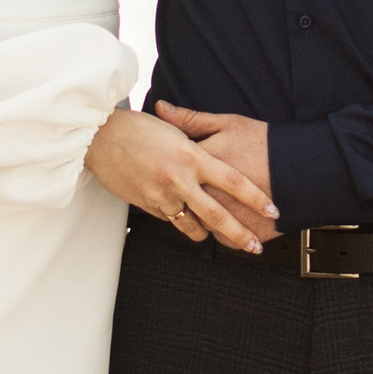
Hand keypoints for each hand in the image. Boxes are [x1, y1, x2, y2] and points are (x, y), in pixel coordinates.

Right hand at [86, 106, 277, 250]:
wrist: (100, 138)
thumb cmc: (139, 128)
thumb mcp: (175, 128)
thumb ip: (199, 141)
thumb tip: (217, 151)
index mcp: (192, 156)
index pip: (232, 181)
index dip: (255, 197)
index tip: (272, 209)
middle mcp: (180, 179)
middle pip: (217, 215)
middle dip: (240, 233)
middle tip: (255, 245)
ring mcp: (162, 196)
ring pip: (193, 225)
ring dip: (208, 233)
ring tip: (220, 238)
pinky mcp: (147, 206)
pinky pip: (171, 221)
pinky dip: (182, 223)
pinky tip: (189, 224)